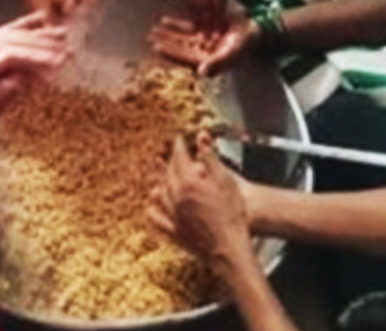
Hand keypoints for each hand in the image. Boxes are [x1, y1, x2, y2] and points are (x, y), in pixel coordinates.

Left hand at [148, 14, 253, 76]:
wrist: (256, 31)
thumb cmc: (246, 44)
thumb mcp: (233, 52)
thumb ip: (218, 63)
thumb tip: (202, 73)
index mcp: (207, 62)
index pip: (184, 59)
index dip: (170, 54)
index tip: (156, 48)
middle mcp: (202, 55)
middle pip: (179, 49)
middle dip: (164, 44)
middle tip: (148, 38)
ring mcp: (203, 44)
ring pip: (180, 40)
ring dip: (167, 35)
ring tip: (152, 30)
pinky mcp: (205, 33)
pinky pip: (187, 29)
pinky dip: (176, 25)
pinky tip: (164, 20)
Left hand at [149, 132, 255, 267]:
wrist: (230, 247)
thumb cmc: (232, 215)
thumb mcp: (226, 180)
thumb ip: (211, 158)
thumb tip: (201, 138)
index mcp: (188, 182)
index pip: (179, 157)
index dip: (178, 146)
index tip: (179, 139)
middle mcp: (176, 197)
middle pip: (168, 173)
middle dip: (171, 161)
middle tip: (174, 155)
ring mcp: (172, 215)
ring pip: (161, 192)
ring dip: (162, 181)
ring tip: (165, 175)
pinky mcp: (174, 231)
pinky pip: (157, 217)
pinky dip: (153, 209)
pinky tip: (153, 205)